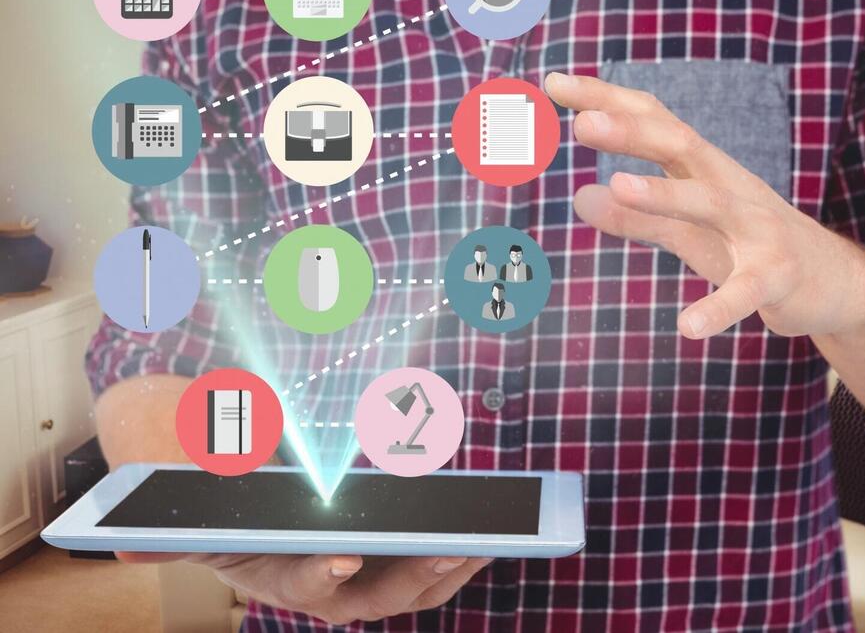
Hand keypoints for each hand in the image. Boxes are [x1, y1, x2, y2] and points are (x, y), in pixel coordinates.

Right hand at [117, 551, 491, 624]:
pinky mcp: (397, 562)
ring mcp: (370, 579)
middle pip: (378, 593)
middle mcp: (333, 588)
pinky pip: (434, 566)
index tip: (339, 558)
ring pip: (416, 586)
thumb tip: (118, 545)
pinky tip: (489, 530)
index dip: (319, 574)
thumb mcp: (204, 529)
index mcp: (286, 578)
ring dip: (453, 566)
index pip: (304, 583)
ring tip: (488, 539)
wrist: (264, 529)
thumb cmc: (237, 526)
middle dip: (416, 572)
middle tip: (451, 549)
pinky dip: (459, 553)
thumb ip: (172, 535)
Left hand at [544, 72, 864, 339]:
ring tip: (620, 186)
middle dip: (632, 131)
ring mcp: (758, 230)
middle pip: (680, 146)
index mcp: (706, 170)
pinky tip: (689, 327)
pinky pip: (746, 291)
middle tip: (580, 122)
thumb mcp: (689, 233)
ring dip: (666, 194)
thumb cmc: (753, 247)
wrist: (838, 283)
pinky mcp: (778, 278)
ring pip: (711, 204)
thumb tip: (580, 197)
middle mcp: (731, 187)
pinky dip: (719, 307)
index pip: (654, 122)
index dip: (607, 101)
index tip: (554, 83)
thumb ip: (638, 218)